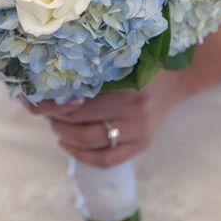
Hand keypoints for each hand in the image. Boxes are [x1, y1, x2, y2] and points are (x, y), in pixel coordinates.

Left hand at [23, 70, 188, 167]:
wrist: (176, 80)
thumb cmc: (142, 65)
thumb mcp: (120, 60)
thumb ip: (94, 69)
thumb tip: (53, 80)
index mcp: (127, 87)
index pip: (79, 101)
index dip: (56, 102)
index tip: (44, 96)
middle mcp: (134, 112)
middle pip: (81, 123)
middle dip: (57, 119)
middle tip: (47, 111)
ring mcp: (139, 132)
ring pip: (90, 143)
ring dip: (65, 136)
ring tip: (56, 126)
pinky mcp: (142, 146)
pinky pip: (106, 160)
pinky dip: (82, 156)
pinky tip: (68, 145)